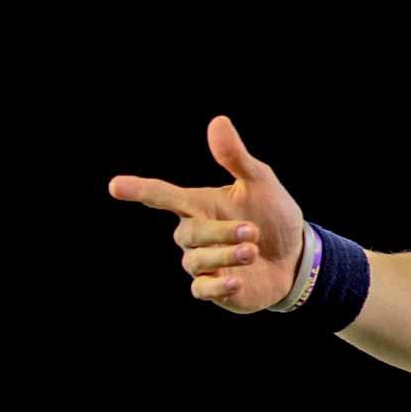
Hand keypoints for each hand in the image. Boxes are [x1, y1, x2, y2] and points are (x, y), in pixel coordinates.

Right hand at [108, 115, 305, 314]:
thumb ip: (235, 157)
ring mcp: (203, 262)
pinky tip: (238, 280)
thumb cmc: (272, 213)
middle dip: (221, 232)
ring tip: (253, 250)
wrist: (295, 254)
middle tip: (253, 230)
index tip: (115, 185)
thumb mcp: (259, 181)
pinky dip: (219, 286)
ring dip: (226, 255)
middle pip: (188, 232)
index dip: (139, 189)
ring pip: (196, 260)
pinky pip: (202, 290)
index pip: (162, 195)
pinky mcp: (214, 289)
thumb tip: (218, 121)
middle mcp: (195, 232)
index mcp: (200, 203)